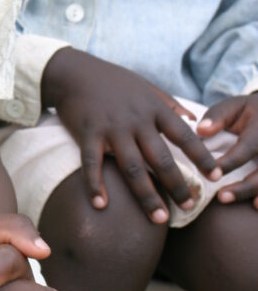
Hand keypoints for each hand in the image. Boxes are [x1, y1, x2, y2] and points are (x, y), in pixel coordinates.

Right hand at [43, 49, 221, 223]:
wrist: (74, 71)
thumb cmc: (114, 81)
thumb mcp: (146, 87)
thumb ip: (170, 104)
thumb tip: (195, 121)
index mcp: (153, 108)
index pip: (185, 135)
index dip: (202, 156)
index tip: (216, 175)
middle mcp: (135, 120)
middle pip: (160, 158)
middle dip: (177, 185)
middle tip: (189, 206)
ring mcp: (111, 128)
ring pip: (132, 168)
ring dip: (147, 196)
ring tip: (159, 219)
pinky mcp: (88, 134)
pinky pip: (92, 164)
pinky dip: (95, 185)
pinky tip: (101, 205)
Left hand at [197, 93, 257, 207]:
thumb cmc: (249, 112)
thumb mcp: (233, 107)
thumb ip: (217, 117)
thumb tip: (200, 130)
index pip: (246, 148)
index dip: (229, 163)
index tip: (210, 173)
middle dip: (244, 187)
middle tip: (221, 197)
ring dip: (254, 194)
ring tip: (232, 201)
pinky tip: (255, 205)